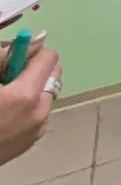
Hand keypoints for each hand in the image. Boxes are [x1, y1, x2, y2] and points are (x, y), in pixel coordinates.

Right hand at [0, 47, 60, 165]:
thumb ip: (3, 57)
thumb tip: (34, 40)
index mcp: (26, 96)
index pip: (49, 58)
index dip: (30, 50)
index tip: (11, 54)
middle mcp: (39, 114)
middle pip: (52, 76)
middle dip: (32, 67)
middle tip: (4, 72)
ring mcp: (35, 131)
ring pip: (45, 95)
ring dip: (30, 86)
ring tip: (1, 92)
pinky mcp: (28, 144)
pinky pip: (37, 114)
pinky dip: (26, 105)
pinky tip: (2, 111)